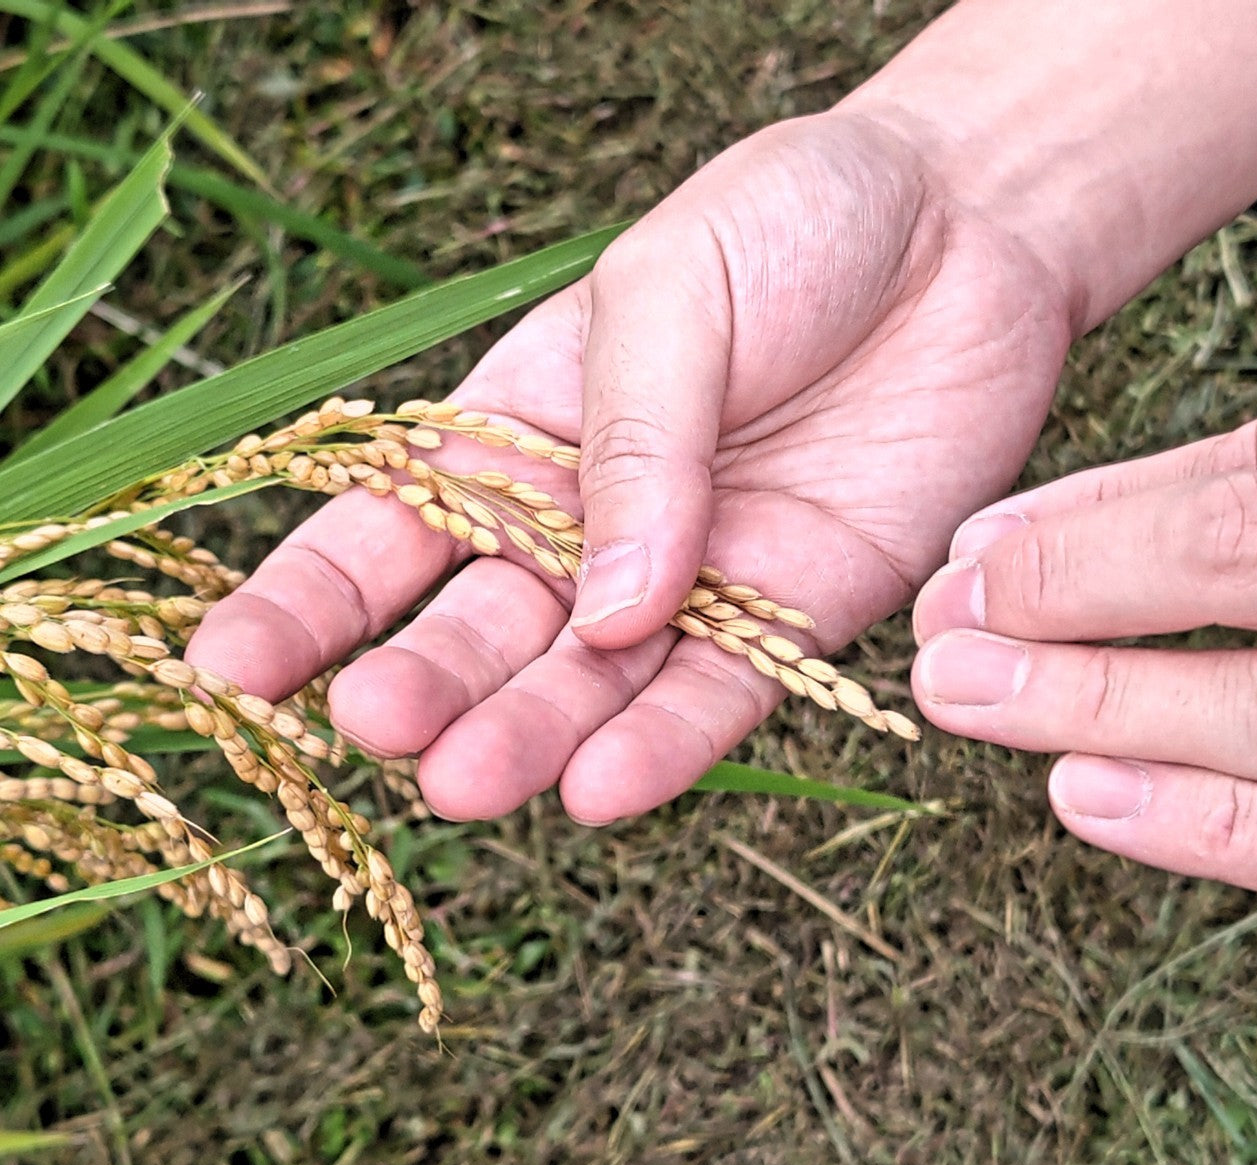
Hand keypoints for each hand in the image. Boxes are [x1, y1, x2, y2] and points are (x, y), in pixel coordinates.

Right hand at [187, 108, 1070, 823]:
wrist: (967, 233)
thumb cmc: (794, 224)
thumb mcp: (674, 291)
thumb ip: (630, 444)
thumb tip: (602, 600)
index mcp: (521, 430)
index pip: (390, 527)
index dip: (308, 600)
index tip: (232, 669)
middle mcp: (590, 526)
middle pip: (483, 625)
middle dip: (426, 681)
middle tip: (380, 730)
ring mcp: (687, 583)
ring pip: (589, 683)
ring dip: (531, 736)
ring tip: (472, 784)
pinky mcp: (792, 618)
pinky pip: (717, 699)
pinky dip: (665, 747)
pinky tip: (606, 791)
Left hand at [912, 415, 1256, 894]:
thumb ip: (1174, 493)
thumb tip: (994, 542)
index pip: (1238, 513)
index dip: (1089, 549)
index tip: (964, 575)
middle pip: (1248, 601)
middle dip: (1074, 630)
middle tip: (941, 659)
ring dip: (1108, 716)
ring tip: (975, 706)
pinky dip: (1203, 823)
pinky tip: (1083, 797)